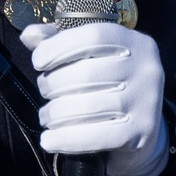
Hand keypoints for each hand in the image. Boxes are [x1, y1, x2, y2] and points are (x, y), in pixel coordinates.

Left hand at [19, 21, 168, 175]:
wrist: (141, 130)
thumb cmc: (108, 84)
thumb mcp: (88, 56)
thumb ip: (59, 41)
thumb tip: (30, 36)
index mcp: (134, 42)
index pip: (93, 36)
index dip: (59, 47)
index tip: (38, 61)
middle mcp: (145, 68)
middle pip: (86, 73)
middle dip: (53, 84)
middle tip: (44, 91)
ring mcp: (146, 101)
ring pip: (86, 106)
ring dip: (55, 114)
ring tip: (46, 116)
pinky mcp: (140, 132)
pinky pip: (94, 136)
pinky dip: (65, 139)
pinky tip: (49, 140)